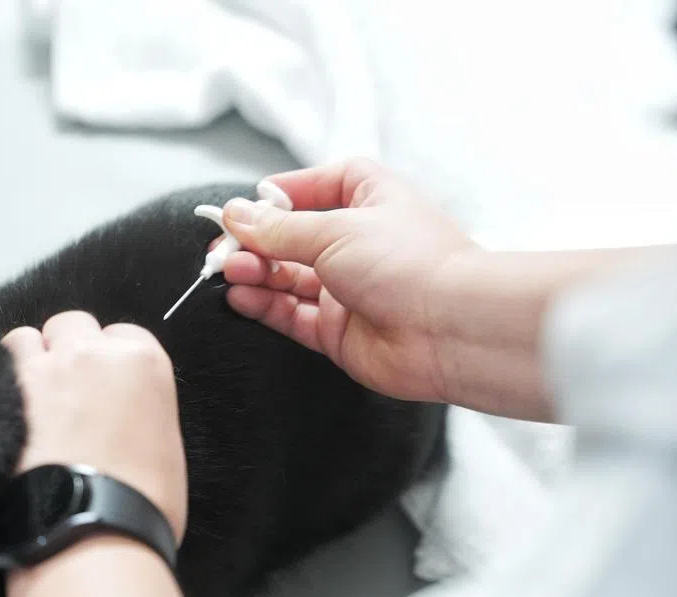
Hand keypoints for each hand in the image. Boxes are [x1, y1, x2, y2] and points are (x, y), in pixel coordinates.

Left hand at [1, 312, 187, 542]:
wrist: (92, 536)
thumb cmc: (140, 505)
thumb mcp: (164, 447)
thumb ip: (141, 412)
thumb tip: (119, 420)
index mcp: (143, 362)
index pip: (122, 334)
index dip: (108, 359)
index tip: (102, 386)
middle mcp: (92, 354)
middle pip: (71, 325)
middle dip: (65, 350)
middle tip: (61, 392)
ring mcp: (43, 370)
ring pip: (24, 338)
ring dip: (25, 362)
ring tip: (24, 401)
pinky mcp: (2, 395)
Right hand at [220, 159, 480, 402]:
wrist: (452, 330)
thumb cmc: (411, 264)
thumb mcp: (335, 229)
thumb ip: (279, 228)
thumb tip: (235, 215)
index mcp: (373, 202)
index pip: (324, 185)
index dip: (287, 191)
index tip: (251, 203)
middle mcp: (360, 244)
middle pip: (295, 237)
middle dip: (256, 241)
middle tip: (223, 249)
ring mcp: (349, 290)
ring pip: (289, 278)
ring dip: (256, 272)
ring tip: (227, 271)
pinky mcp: (339, 332)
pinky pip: (292, 314)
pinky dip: (264, 305)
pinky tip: (241, 295)